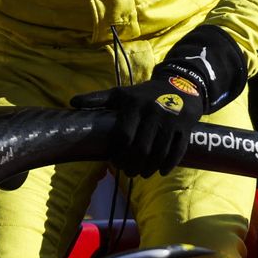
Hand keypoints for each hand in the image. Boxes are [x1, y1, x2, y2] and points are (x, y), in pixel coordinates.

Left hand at [71, 74, 204, 176]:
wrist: (181, 83)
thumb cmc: (144, 94)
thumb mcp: (121, 94)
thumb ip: (98, 99)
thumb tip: (72, 102)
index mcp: (134, 104)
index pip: (123, 136)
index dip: (118, 154)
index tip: (115, 162)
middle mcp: (153, 111)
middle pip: (141, 148)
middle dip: (133, 165)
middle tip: (129, 172)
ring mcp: (171, 119)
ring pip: (159, 152)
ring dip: (149, 168)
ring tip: (143, 174)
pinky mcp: (185, 126)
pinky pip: (177, 151)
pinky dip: (169, 164)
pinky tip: (161, 171)